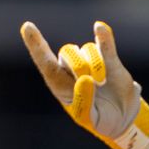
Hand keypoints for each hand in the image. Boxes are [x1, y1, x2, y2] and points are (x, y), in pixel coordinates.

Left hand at [20, 21, 148, 148]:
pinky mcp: (109, 59)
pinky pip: (104, 43)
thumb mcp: (87, 118)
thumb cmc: (98, 120)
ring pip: (87, 50)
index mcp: (60, 85)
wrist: (122, 118)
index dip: (36, 45)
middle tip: (95, 82)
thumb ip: (83, 101)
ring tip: (102, 82)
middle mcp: (72, 70)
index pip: (46, 63)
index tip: (27, 28)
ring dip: (96, 63)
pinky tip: (99, 28)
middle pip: (68, 54)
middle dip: (80, 65)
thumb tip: (85, 78)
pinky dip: (103, 36)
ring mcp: (91, 62)